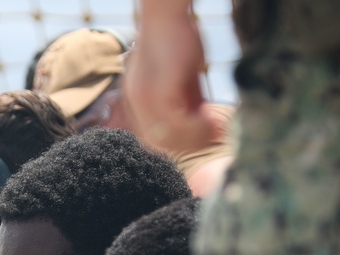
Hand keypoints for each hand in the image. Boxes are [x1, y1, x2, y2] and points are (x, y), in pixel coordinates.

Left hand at [123, 0, 221, 153]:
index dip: (176, 143)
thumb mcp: (182, 74)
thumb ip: (187, 98)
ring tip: (217, 129)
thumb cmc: (178, 37)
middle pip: (156, 143)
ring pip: (166, 137)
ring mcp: (142, 99)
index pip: (149, 137)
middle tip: (213, 136)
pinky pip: (176, 123)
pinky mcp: (156, 93)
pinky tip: (214, 120)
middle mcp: (133, 102)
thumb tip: (202, 119)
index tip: (200, 139)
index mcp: (135, 99)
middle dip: (187, 145)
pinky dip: (197, 127)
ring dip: (194, 138)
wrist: (166, 12)